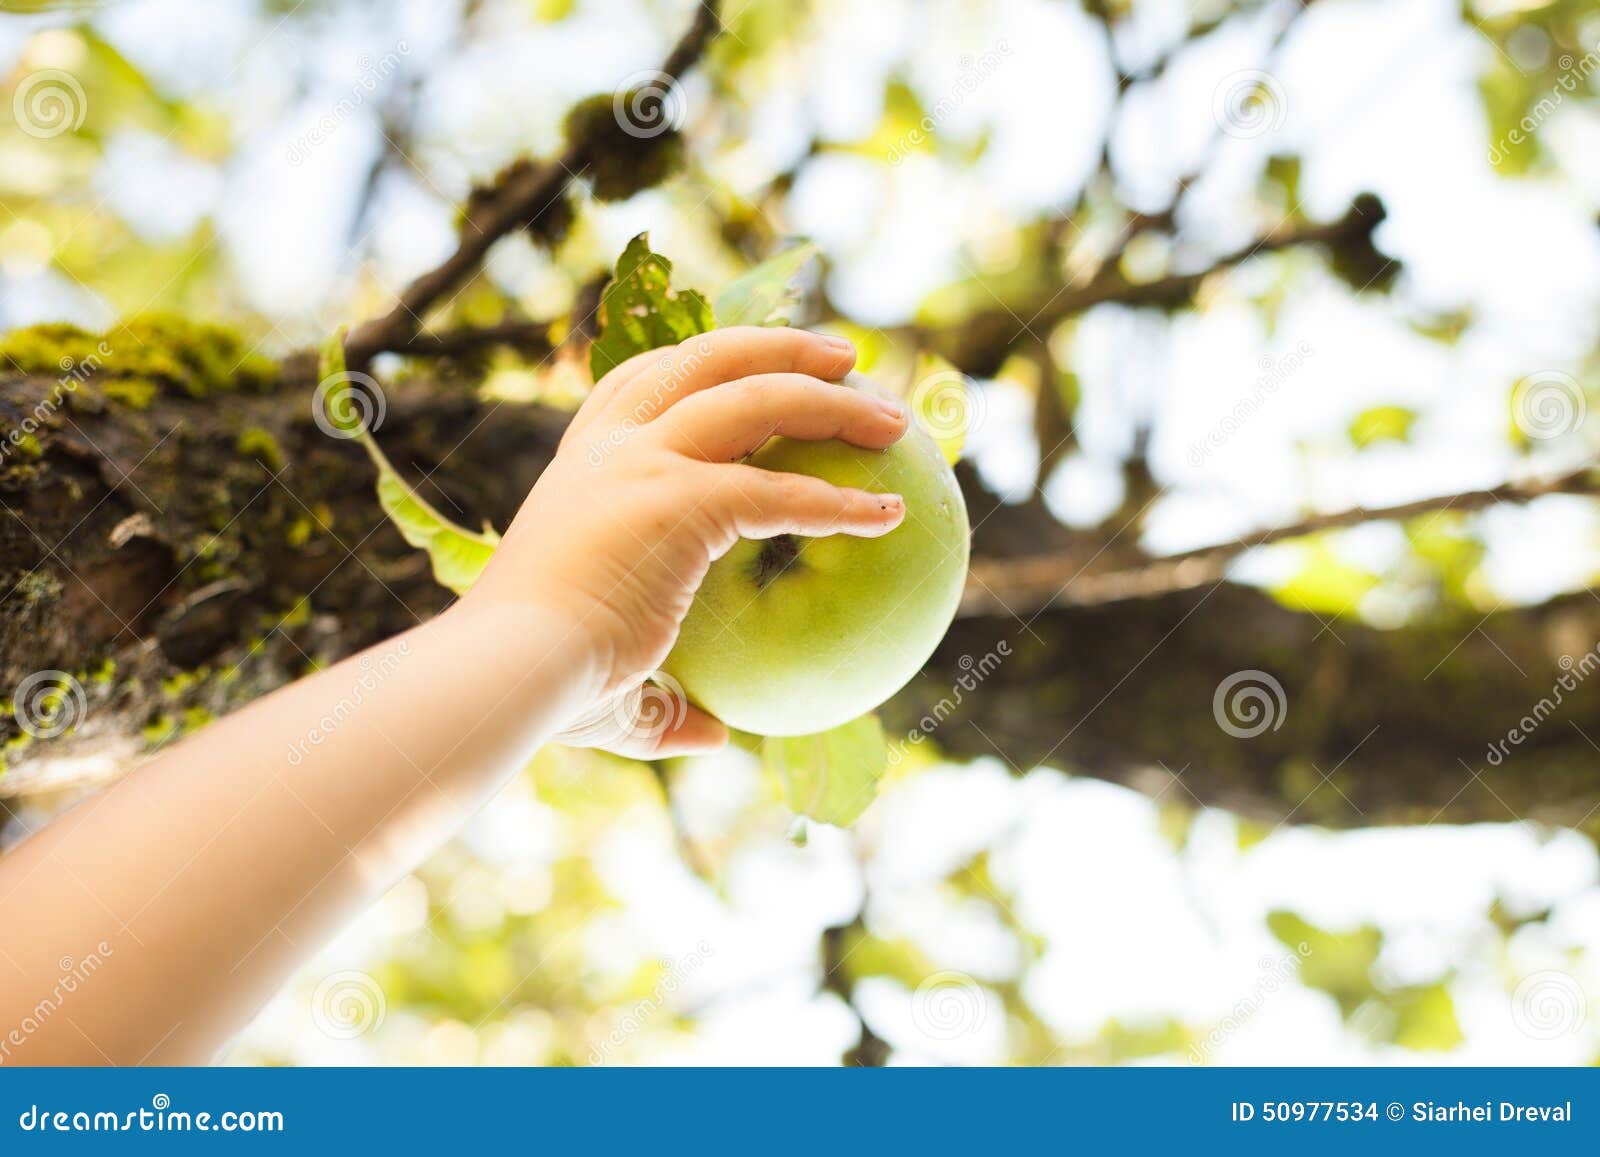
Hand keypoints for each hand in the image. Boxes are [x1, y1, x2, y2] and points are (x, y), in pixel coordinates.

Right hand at [460, 327, 909, 757]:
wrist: (508, 673)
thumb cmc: (545, 683)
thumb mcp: (606, 675)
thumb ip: (664, 701)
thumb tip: (712, 734)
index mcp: (581, 464)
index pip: (642, 381)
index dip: (704, 361)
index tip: (755, 363)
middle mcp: (612, 447)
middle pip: (708, 359)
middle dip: (782, 346)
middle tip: (845, 358)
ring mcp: (645, 463)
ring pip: (758, 396)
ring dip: (834, 399)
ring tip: (892, 417)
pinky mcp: (682, 498)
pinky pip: (784, 491)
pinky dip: (843, 502)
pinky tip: (889, 517)